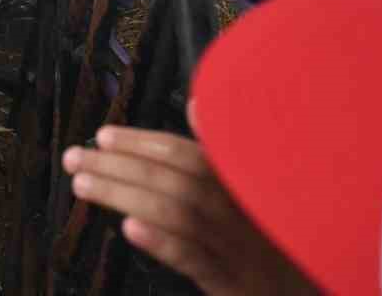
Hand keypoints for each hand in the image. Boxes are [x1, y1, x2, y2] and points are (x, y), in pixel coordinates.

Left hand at [62, 123, 316, 295]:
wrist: (306, 287)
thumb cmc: (271, 234)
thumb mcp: (255, 186)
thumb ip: (221, 147)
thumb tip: (197, 103)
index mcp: (237, 181)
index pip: (185, 153)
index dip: (142, 142)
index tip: (103, 136)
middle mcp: (235, 209)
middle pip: (172, 179)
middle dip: (118, 164)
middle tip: (75, 157)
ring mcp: (233, 246)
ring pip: (176, 213)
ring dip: (124, 196)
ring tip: (84, 186)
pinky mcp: (230, 280)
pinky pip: (193, 258)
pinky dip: (162, 241)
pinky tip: (130, 229)